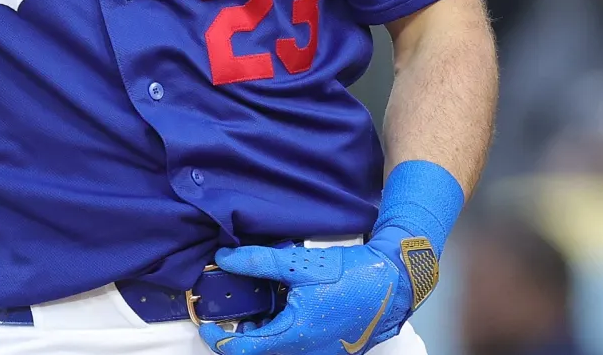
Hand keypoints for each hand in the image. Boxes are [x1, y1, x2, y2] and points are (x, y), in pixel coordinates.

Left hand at [197, 237, 430, 354]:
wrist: (395, 283)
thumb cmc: (351, 276)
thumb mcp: (298, 266)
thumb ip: (256, 263)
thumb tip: (223, 258)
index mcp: (296, 337)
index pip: (244, 351)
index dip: (219, 340)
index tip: (207, 325)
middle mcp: (309, 354)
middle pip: (261, 353)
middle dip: (243, 335)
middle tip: (234, 312)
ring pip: (280, 351)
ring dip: (265, 334)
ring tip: (260, 307)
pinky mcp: (334, 351)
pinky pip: (299, 348)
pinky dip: (284, 334)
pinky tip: (285, 309)